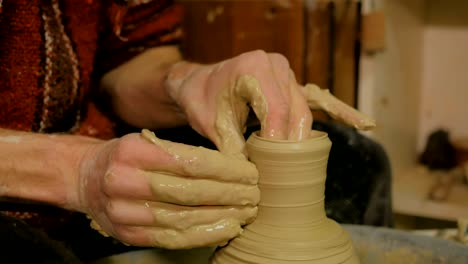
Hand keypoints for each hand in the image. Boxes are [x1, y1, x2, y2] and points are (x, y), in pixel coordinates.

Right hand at [76, 130, 258, 248]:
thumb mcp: (147, 142)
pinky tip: (225, 229)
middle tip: (255, 194)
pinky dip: (202, 235)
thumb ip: (181, 153)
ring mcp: (123, 211)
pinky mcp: (127, 234)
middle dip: (229, 194)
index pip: (190, 162)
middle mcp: (124, 181)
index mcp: (133, 150)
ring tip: (246, 213)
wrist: (86, 179)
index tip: (250, 172)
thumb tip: (231, 165)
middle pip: (189, 191)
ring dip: (221, 217)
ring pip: (183, 217)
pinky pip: (171, 238)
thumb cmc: (126, 157)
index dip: (225, 170)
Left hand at [165, 50, 374, 156]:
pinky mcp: (291, 83)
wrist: (198, 83)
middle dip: (295, 142)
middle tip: (292, 170)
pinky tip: (365, 124)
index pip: (275, 109)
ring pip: (305, 108)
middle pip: (296, 109)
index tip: (276, 165)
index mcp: (254, 67)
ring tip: (305, 163)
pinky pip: (317, 99)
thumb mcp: (212, 125)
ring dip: (305, 135)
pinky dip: (338, 112)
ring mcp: (286, 73)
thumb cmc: (203, 100)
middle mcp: (275, 65)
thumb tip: (254, 178)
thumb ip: (233, 149)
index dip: (278, 140)